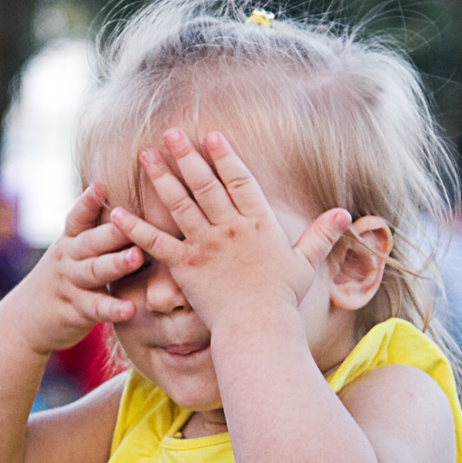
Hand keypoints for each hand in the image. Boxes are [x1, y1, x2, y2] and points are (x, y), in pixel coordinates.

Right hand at [0, 183, 143, 355]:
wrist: (24, 320)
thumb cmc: (64, 278)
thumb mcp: (72, 252)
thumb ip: (96, 232)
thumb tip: (131, 203)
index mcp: (70, 240)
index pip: (78, 218)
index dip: (87, 202)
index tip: (99, 186)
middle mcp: (68, 258)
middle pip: (90, 242)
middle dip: (112, 230)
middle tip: (131, 219)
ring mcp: (71, 284)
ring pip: (93, 271)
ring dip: (115, 264)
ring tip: (136, 257)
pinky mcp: (76, 311)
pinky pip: (95, 308)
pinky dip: (112, 309)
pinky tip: (129, 308)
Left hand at [110, 129, 350, 330]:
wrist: (259, 330)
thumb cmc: (282, 300)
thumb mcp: (306, 264)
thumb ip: (321, 235)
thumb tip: (345, 214)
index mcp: (258, 223)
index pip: (240, 180)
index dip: (225, 156)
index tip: (211, 135)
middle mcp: (230, 228)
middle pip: (205, 183)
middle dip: (187, 155)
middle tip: (169, 133)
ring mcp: (205, 246)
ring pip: (179, 204)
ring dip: (161, 178)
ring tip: (145, 155)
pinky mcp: (184, 267)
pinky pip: (156, 243)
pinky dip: (135, 227)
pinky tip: (116, 212)